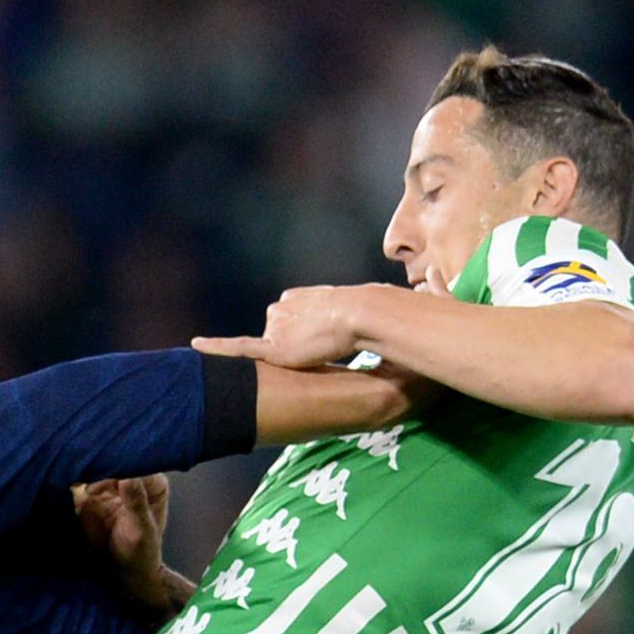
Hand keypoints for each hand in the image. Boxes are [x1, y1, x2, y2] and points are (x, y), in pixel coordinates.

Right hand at [73, 474, 194, 621]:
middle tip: (84, 479)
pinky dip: (70, 481)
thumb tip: (127, 477)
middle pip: (112, 462)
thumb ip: (136, 502)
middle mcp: (131, 478)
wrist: (122, 571)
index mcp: (152, 482)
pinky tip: (65, 485)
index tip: (103, 477)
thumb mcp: (141, 529)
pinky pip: (79, 482)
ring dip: (81, 472)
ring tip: (74, 483)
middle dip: (97, 465)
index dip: (118, 467)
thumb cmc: (141, 552)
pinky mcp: (90, 495)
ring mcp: (109, 485)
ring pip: (94, 469)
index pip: (134, 465)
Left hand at [193, 284, 412, 368]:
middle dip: (292, 341)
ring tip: (306, 357)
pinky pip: (237, 349)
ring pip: (269, 343)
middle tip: (314, 348)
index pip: (296, 314)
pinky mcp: (272, 347)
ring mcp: (278, 327)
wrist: (368, 315)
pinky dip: (216, 348)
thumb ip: (408, 294)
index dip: (306, 330)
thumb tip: (438, 276)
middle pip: (280, 329)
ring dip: (282, 352)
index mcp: (311, 297)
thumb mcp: (393, 306)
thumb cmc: (387, 313)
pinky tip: (194, 348)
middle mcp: (288, 308)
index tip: (319, 337)